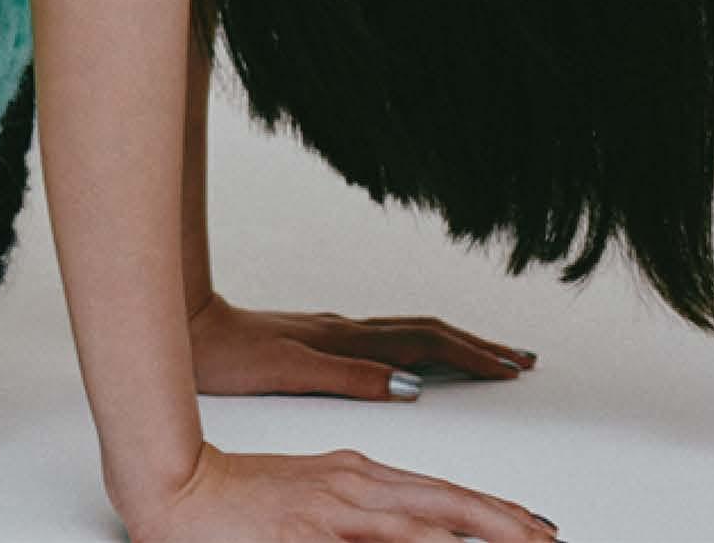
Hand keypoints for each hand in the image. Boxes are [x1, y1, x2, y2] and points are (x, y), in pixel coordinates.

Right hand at [126, 441, 559, 542]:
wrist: (177, 488)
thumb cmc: (238, 501)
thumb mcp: (312, 502)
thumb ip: (359, 517)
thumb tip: (406, 531)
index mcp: (355, 474)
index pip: (438, 492)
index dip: (489, 508)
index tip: (531, 524)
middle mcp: (352, 482)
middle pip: (444, 501)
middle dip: (502, 520)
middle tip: (547, 535)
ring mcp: (333, 504)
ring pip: (422, 522)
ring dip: (474, 531)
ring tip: (520, 542)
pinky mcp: (310, 527)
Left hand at [187, 291, 537, 400]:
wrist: (191, 328)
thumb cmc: (231, 357)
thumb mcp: (289, 371)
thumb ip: (349, 375)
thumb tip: (409, 385)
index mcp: (349, 340)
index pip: (427, 345)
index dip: (473, 357)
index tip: (512, 369)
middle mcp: (350, 330)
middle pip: (430, 332)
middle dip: (478, 346)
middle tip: (522, 361)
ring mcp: (339, 331)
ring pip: (412, 332)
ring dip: (456, 344)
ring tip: (489, 356)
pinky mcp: (326, 338)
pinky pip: (391, 339)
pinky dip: (423, 347)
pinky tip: (425, 360)